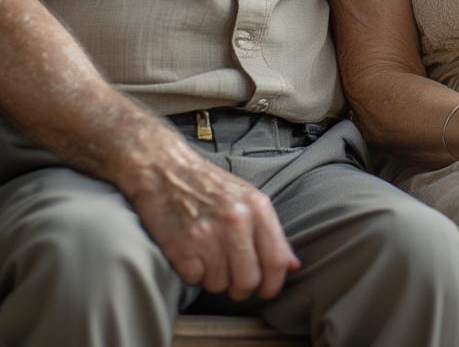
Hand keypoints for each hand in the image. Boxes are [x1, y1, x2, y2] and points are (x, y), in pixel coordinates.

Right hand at [123, 130, 299, 300]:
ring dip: (212, 276)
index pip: (276, 261)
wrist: (164, 168)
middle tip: (229, 273)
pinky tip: (189, 250)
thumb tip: (293, 266)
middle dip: (239, 286)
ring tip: (205, 252)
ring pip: (220, 285)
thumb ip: (272, 233)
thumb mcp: (247, 198)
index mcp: (257, 208)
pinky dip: (191, 272)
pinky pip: (194, 281)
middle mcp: (236, 222)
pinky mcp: (182, 248)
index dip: (273, 283)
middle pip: (249, 281)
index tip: (266, 289)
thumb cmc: (208, 185)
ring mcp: (208, 236)